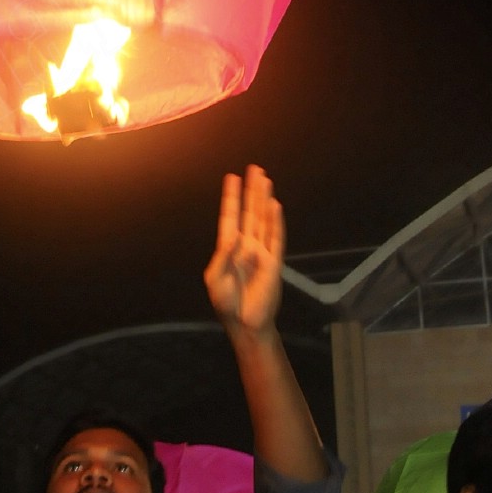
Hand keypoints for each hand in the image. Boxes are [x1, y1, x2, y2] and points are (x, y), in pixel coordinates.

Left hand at [204, 166, 283, 335]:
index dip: (231, 197)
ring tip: (265, 179)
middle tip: (254, 169)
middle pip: (250, 212)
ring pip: (263, 220)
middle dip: (251, 191)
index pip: (230, 216)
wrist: (245, 323)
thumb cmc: (226, 302)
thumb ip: (223, 256)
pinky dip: (276, 222)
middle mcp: (246, 245)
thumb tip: (232, 235)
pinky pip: (276, 238)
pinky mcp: (274, 262)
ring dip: (264, 200)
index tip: (231, 177)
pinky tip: (275, 205)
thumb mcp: (215, 278)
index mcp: (228, 248)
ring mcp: (261, 252)